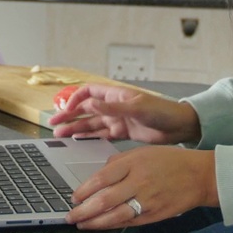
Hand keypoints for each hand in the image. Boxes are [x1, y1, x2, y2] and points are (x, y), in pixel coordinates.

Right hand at [48, 84, 200, 145]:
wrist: (179, 127)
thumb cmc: (162, 111)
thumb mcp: (136, 108)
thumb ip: (111, 108)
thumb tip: (89, 104)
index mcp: (115, 95)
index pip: (88, 92)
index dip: (75, 99)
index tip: (65, 108)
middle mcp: (114, 106)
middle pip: (85, 109)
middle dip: (68, 115)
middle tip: (53, 123)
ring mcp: (117, 119)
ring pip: (91, 123)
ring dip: (75, 128)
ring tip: (60, 135)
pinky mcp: (122, 132)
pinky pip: (101, 134)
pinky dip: (89, 136)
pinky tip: (78, 139)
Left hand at [65, 146, 217, 229]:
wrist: (199, 175)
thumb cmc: (171, 161)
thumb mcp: (142, 151)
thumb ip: (119, 162)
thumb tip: (99, 173)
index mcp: (133, 163)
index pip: (101, 178)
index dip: (84, 190)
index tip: (73, 196)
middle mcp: (138, 182)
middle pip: (104, 199)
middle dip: (83, 210)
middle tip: (70, 215)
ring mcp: (147, 200)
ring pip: (115, 215)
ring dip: (95, 222)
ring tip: (81, 224)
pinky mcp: (154, 215)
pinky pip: (129, 222)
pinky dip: (113, 225)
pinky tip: (102, 226)